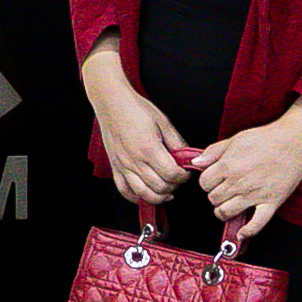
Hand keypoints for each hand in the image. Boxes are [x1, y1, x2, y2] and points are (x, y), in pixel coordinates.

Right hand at [84, 67, 191, 205]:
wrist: (113, 104)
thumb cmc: (136, 110)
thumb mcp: (163, 122)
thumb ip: (177, 142)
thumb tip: (188, 157)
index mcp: (149, 148)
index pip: (172, 174)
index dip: (183, 176)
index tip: (186, 171)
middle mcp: (135, 160)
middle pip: (160, 187)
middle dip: (174, 186)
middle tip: (178, 178)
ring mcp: (123, 166)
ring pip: (143, 194)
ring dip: (159, 196)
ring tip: (167, 191)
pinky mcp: (116, 167)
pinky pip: (125, 190)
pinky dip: (136, 197)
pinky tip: (146, 194)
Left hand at [191, 107, 301, 240]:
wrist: (294, 141)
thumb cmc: (266, 138)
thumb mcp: (234, 139)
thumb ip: (212, 152)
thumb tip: (195, 163)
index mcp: (228, 166)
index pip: (204, 184)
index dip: (207, 182)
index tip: (214, 180)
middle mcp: (238, 183)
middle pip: (213, 199)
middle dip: (215, 195)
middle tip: (224, 190)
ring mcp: (254, 195)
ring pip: (225, 213)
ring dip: (224, 211)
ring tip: (229, 205)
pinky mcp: (271, 203)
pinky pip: (256, 224)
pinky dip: (247, 231)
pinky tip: (241, 233)